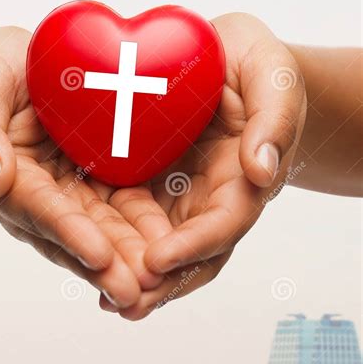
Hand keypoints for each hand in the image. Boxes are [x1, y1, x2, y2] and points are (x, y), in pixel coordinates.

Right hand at [0, 27, 171, 307]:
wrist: (27, 72)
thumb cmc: (2, 73)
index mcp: (9, 178)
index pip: (39, 208)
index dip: (68, 232)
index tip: (99, 256)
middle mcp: (40, 200)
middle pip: (74, 236)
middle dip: (105, 266)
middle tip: (136, 293)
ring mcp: (72, 199)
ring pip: (102, 235)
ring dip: (128, 262)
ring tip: (158, 286)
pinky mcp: (99, 191)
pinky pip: (123, 216)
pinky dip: (144, 238)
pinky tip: (170, 257)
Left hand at [103, 13, 306, 319]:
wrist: (219, 60)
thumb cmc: (250, 64)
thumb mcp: (270, 75)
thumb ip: (274, 118)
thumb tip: (262, 172)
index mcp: (243, 181)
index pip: (224, 225)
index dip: (194, 247)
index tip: (158, 261)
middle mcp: (210, 202)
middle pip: (191, 255)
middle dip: (160, 284)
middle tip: (124, 303)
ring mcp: (178, 202)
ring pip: (158, 250)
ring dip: (134, 278)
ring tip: (105, 299)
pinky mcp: (148, 192)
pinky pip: (131, 226)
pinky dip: (114, 248)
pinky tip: (89, 263)